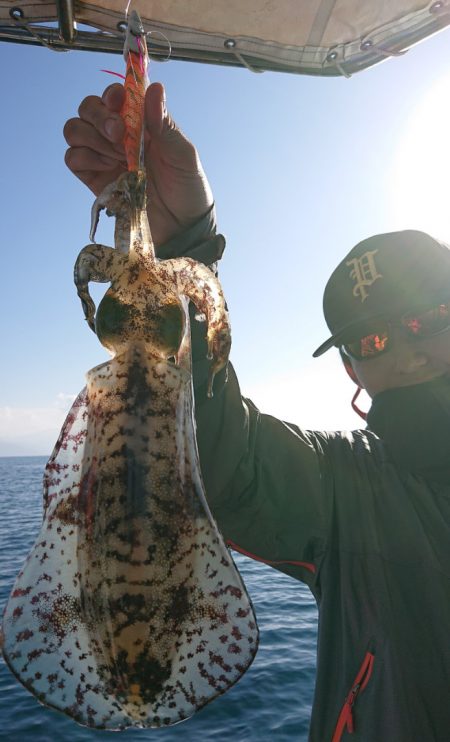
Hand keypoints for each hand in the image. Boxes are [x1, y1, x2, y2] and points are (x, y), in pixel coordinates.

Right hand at [64, 83, 212, 246]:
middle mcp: (118, 137)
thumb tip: (154, 88)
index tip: (119, 101)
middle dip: (99, 115)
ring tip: (118, 155)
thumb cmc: (188, 188)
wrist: (182, 227)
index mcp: (141, 124)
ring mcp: (104, 158)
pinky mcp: (95, 180)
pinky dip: (84, 157)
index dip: (112, 94)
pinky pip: (73, 159)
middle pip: (88, 109)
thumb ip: (165, 124)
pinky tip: (108, 167)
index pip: (115, 97)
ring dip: (91, 136)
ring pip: (75, 130)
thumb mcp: (183, 154)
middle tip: (118, 134)